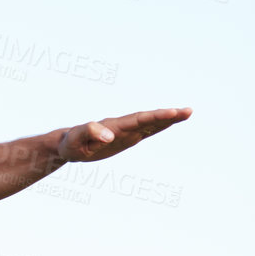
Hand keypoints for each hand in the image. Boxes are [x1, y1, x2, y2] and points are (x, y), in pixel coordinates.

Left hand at [57, 106, 191, 162]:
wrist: (66, 144)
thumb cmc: (70, 143)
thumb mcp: (76, 140)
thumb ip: (91, 133)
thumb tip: (109, 136)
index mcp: (113, 126)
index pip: (138, 120)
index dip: (155, 117)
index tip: (171, 113)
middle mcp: (122, 125)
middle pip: (148, 118)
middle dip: (167, 115)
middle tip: (188, 111)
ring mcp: (125, 131)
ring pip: (150, 123)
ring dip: (168, 118)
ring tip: (186, 113)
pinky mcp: (126, 137)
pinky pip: (145, 131)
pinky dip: (159, 126)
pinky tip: (171, 123)